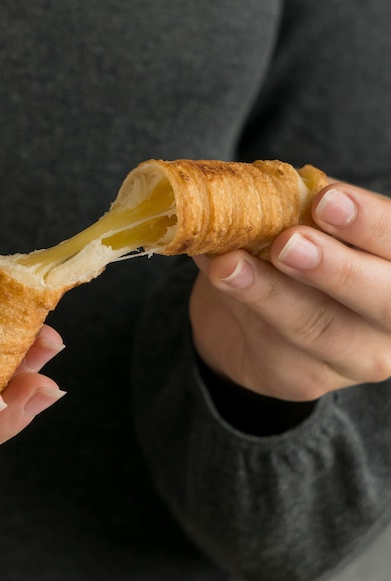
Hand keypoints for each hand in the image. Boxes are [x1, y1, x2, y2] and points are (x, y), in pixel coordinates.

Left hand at [190, 182, 390, 400]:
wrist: (255, 320)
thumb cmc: (292, 261)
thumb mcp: (302, 227)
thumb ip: (295, 211)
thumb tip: (256, 189)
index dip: (371, 224)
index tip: (326, 200)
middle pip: (383, 300)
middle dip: (335, 268)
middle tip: (288, 242)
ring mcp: (354, 357)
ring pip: (318, 327)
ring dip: (271, 292)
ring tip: (231, 264)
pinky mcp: (305, 378)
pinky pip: (274, 343)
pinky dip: (242, 305)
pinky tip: (219, 277)